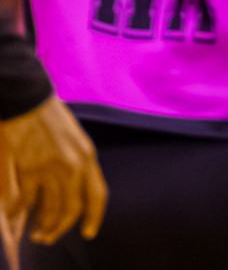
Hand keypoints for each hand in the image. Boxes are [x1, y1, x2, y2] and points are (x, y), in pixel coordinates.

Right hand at [0, 96, 107, 243]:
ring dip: (43, 225)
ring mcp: (51, 168)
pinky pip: (27, 199)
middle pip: (72, 208)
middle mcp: (73, 165)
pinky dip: (21, 211)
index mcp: (88, 157)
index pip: (97, 195)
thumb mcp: (76, 140)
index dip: (95, 217)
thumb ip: (78, 164)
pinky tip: (18, 215)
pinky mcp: (29, 168)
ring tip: (37, 234)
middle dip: (62, 228)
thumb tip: (72, 191)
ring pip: (50, 208)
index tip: (89, 232)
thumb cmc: (51, 119)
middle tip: (51, 238)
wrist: (30, 102)